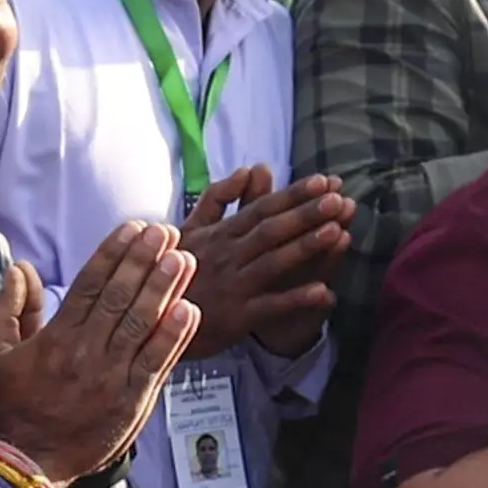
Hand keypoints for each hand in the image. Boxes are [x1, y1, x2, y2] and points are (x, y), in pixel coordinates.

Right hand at [0, 222, 198, 484]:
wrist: (29, 460)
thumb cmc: (15, 405)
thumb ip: (10, 308)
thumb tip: (20, 267)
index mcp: (56, 337)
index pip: (89, 284)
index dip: (113, 253)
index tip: (133, 228)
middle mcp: (85, 351)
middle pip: (119, 296)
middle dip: (144, 260)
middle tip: (166, 232)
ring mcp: (111, 376)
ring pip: (141, 324)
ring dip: (164, 289)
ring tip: (184, 258)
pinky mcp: (131, 401)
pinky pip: (156, 362)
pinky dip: (174, 336)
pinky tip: (189, 310)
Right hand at [175, 166, 350, 357]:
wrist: (148, 316)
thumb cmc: (172, 270)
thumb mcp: (189, 228)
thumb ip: (219, 198)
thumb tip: (250, 168)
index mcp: (220, 234)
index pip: (261, 208)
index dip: (293, 194)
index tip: (324, 181)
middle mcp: (227, 256)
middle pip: (271, 230)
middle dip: (306, 214)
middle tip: (339, 199)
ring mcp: (232, 286)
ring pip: (273, 262)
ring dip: (305, 246)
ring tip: (337, 231)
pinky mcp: (236, 318)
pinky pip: (270, 307)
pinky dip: (296, 299)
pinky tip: (325, 292)